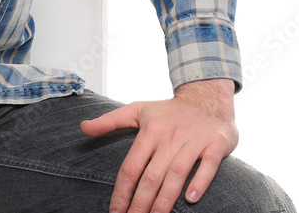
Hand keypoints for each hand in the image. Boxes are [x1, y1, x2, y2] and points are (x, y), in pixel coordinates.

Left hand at [80, 78, 236, 212]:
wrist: (206, 97)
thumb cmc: (168, 111)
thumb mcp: (137, 110)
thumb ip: (110, 121)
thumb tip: (83, 128)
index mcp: (149, 131)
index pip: (131, 166)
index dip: (122, 192)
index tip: (115, 212)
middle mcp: (169, 137)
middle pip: (151, 176)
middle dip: (140, 203)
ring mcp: (192, 141)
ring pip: (176, 174)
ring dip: (165, 199)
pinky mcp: (215, 144)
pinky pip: (207, 166)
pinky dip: (199, 182)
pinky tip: (191, 199)